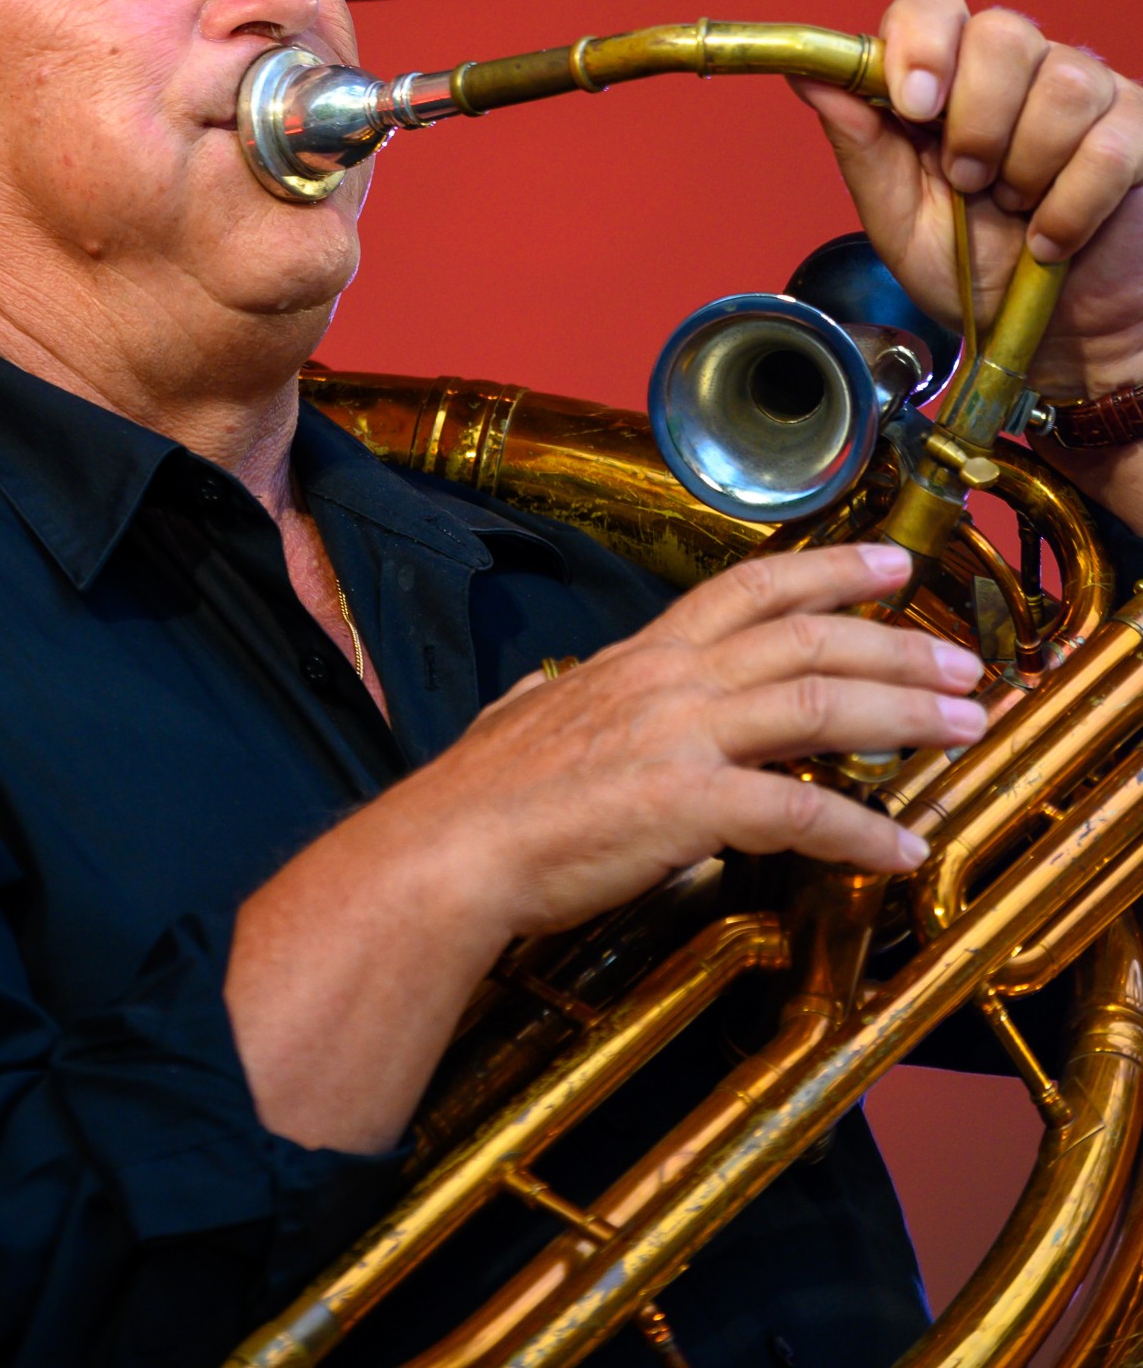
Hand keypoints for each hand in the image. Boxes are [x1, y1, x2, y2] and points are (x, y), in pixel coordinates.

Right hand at [225, 543, 979, 1148]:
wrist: (449, 850)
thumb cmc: (479, 798)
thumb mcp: (524, 717)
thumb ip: (555, 700)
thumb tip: (547, 693)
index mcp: (639, 657)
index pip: (750, 588)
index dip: (828, 570)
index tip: (892, 565)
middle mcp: (669, 679)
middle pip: (808, 636)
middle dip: (899, 642)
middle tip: (964, 659)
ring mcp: (681, 735)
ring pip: (821, 701)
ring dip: (907, 713)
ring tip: (965, 727)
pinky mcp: (688, 802)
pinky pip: (801, 811)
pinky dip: (863, 831)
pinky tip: (902, 849)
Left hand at [791, 0, 1142, 397]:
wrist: (1054, 336)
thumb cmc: (975, 273)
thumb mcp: (897, 221)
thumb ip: (860, 147)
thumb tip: (808, 74)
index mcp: (949, 78)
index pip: (932, 4)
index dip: (921, 41)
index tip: (914, 105)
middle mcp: (1019, 70)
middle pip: (1002, 32)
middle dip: (977, 119)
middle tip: (968, 181)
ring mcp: (1086, 96)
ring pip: (1063, 84)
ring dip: (1027, 166)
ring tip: (1014, 210)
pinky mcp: (1138, 134)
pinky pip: (1110, 146)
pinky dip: (1072, 206)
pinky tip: (1053, 237)